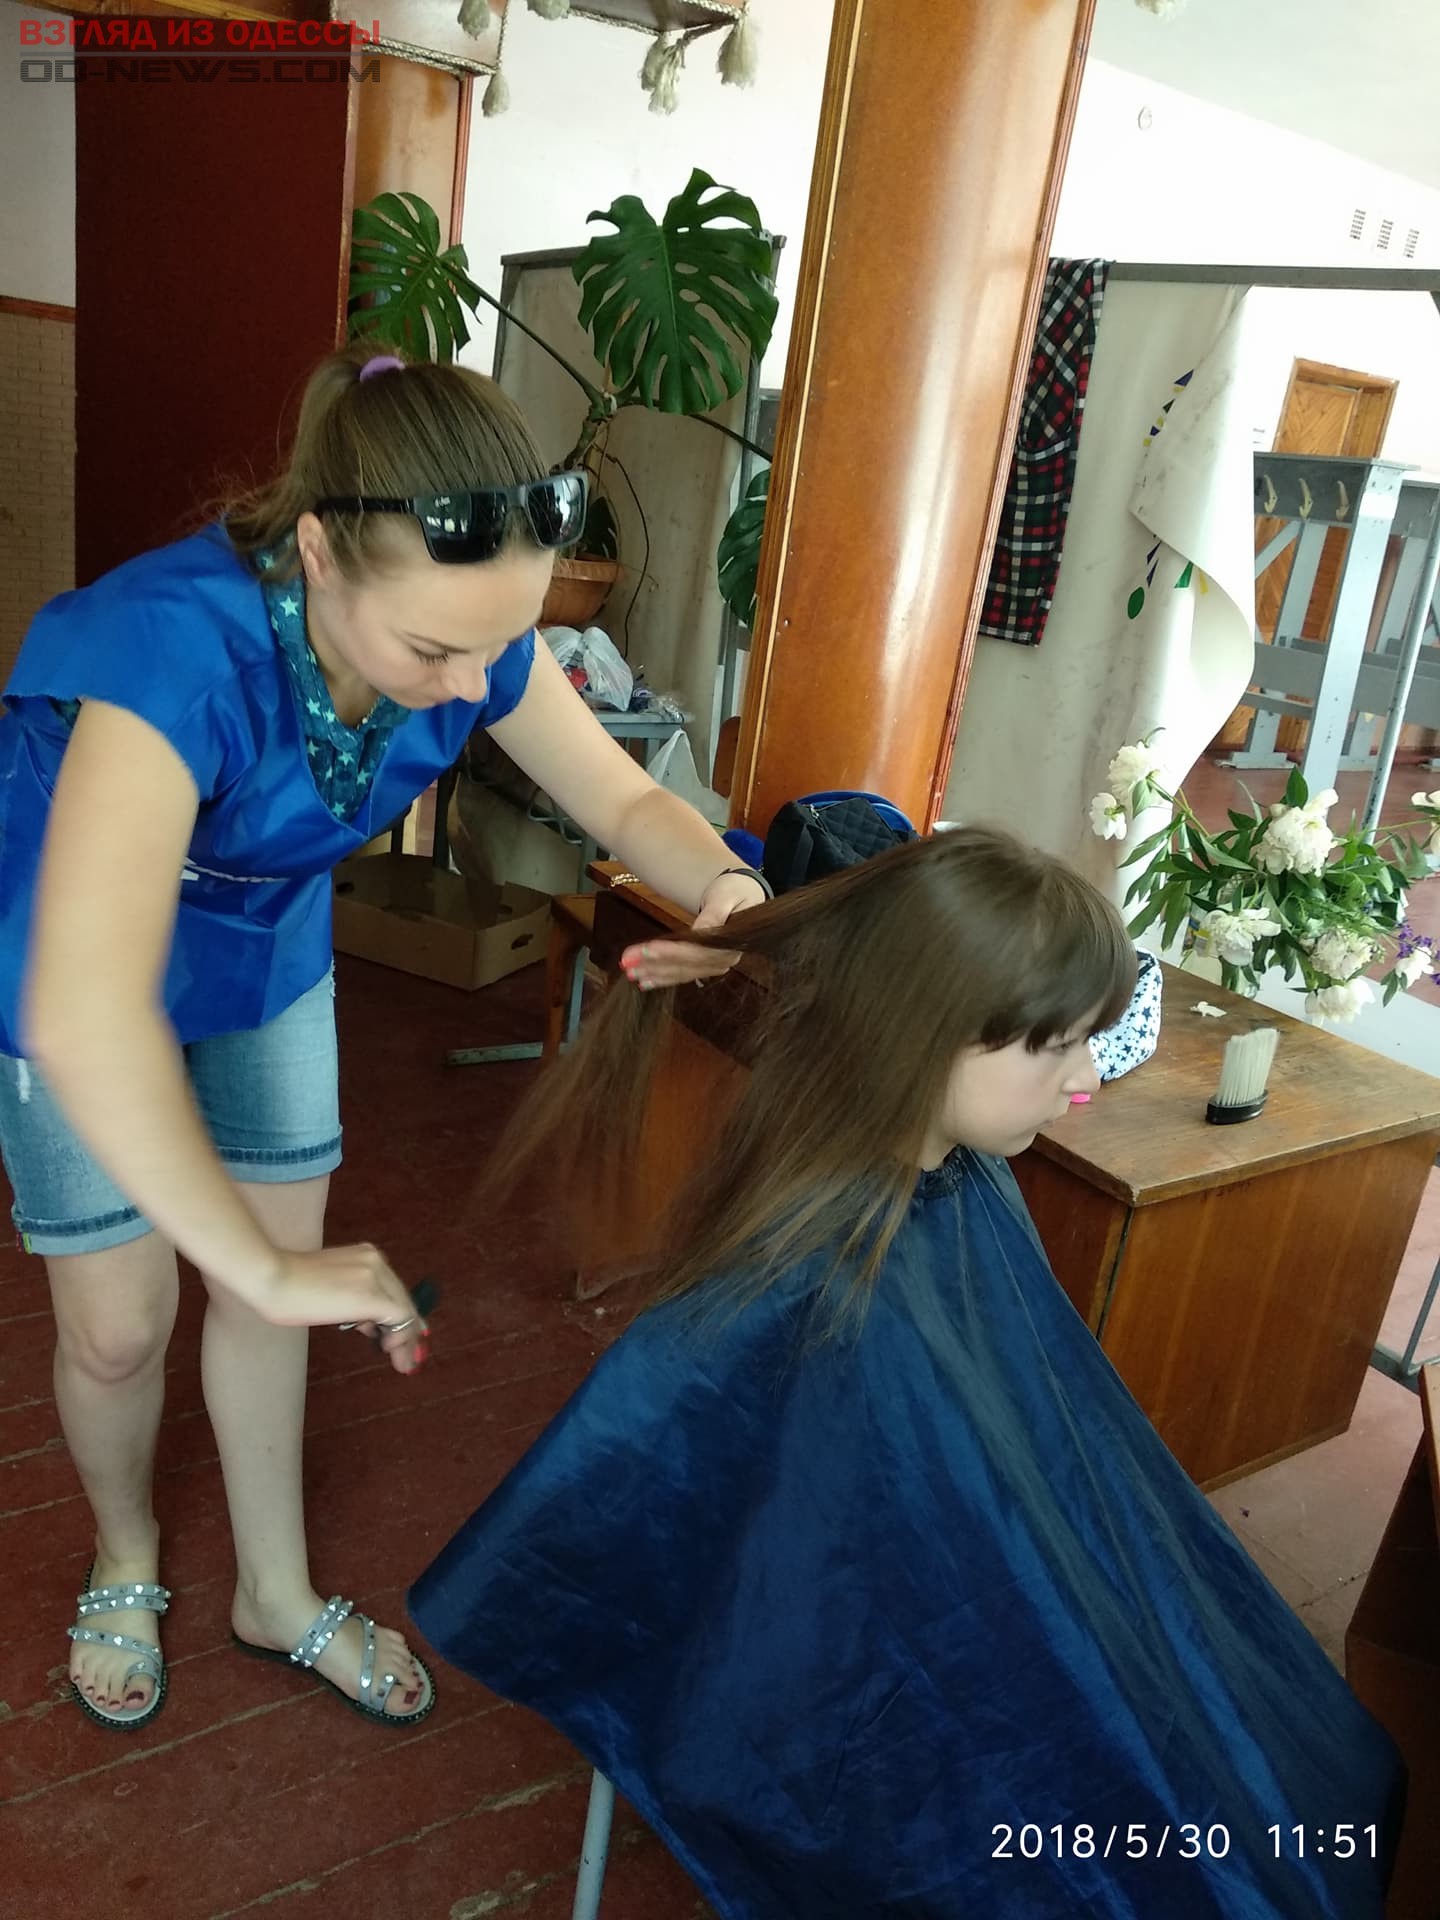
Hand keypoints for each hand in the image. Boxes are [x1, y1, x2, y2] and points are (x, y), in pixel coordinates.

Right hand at [256, 1245, 428, 1376]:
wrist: (271, 1278)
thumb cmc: (286, 1286)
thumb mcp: (327, 1288)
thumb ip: (351, 1300)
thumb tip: (371, 1324)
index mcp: (364, 1256)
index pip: (392, 1289)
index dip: (400, 1315)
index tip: (400, 1335)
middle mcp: (375, 1261)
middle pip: (402, 1299)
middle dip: (408, 1330)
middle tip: (409, 1356)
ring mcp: (374, 1276)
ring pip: (404, 1310)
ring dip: (405, 1339)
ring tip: (404, 1362)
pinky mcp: (371, 1296)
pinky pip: (399, 1318)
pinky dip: (401, 1338)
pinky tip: (392, 1353)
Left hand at [621, 869, 765, 989]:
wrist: (743, 894)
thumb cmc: (734, 890)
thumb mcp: (726, 896)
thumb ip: (714, 914)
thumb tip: (701, 932)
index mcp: (730, 942)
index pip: (696, 951)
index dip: (671, 952)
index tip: (644, 949)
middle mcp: (725, 958)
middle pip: (686, 965)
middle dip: (655, 964)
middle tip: (626, 962)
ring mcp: (717, 964)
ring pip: (683, 972)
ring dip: (655, 973)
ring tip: (630, 973)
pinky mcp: (708, 965)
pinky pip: (685, 974)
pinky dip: (664, 977)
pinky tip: (646, 981)